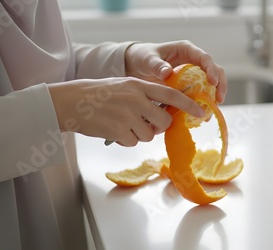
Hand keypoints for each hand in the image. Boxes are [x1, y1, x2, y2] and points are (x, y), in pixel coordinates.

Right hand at [48, 77, 205, 146]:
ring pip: (149, 135)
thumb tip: (165, 113)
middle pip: (164, 121)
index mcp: (138, 85)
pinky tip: (113, 129)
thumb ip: (144, 96)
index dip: (189, 104)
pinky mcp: (118, 130)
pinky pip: (133, 142)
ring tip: (121, 123)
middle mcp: (135, 99)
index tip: (202, 112)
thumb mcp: (124, 86)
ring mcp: (127, 115)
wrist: (70, 101)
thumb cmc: (98, 94)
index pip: (171, 94)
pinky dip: (125, 139)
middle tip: (146, 123)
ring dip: (138, 134)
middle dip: (159, 127)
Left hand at [125, 41, 226, 102]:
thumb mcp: (148, 60)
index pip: (204, 58)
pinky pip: (201, 94)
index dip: (212, 70)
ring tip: (212, 111)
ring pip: (211, 84)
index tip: (213, 83)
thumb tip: (167, 72)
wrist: (137, 65)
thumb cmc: (143, 57)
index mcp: (186, 50)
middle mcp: (193, 60)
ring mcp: (193, 73)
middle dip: (220, 85)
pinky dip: (203, 104)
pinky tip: (202, 116)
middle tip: (219, 100)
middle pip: (214, 71)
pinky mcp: (190, 85)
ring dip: (214, 97)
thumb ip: (157, 65)